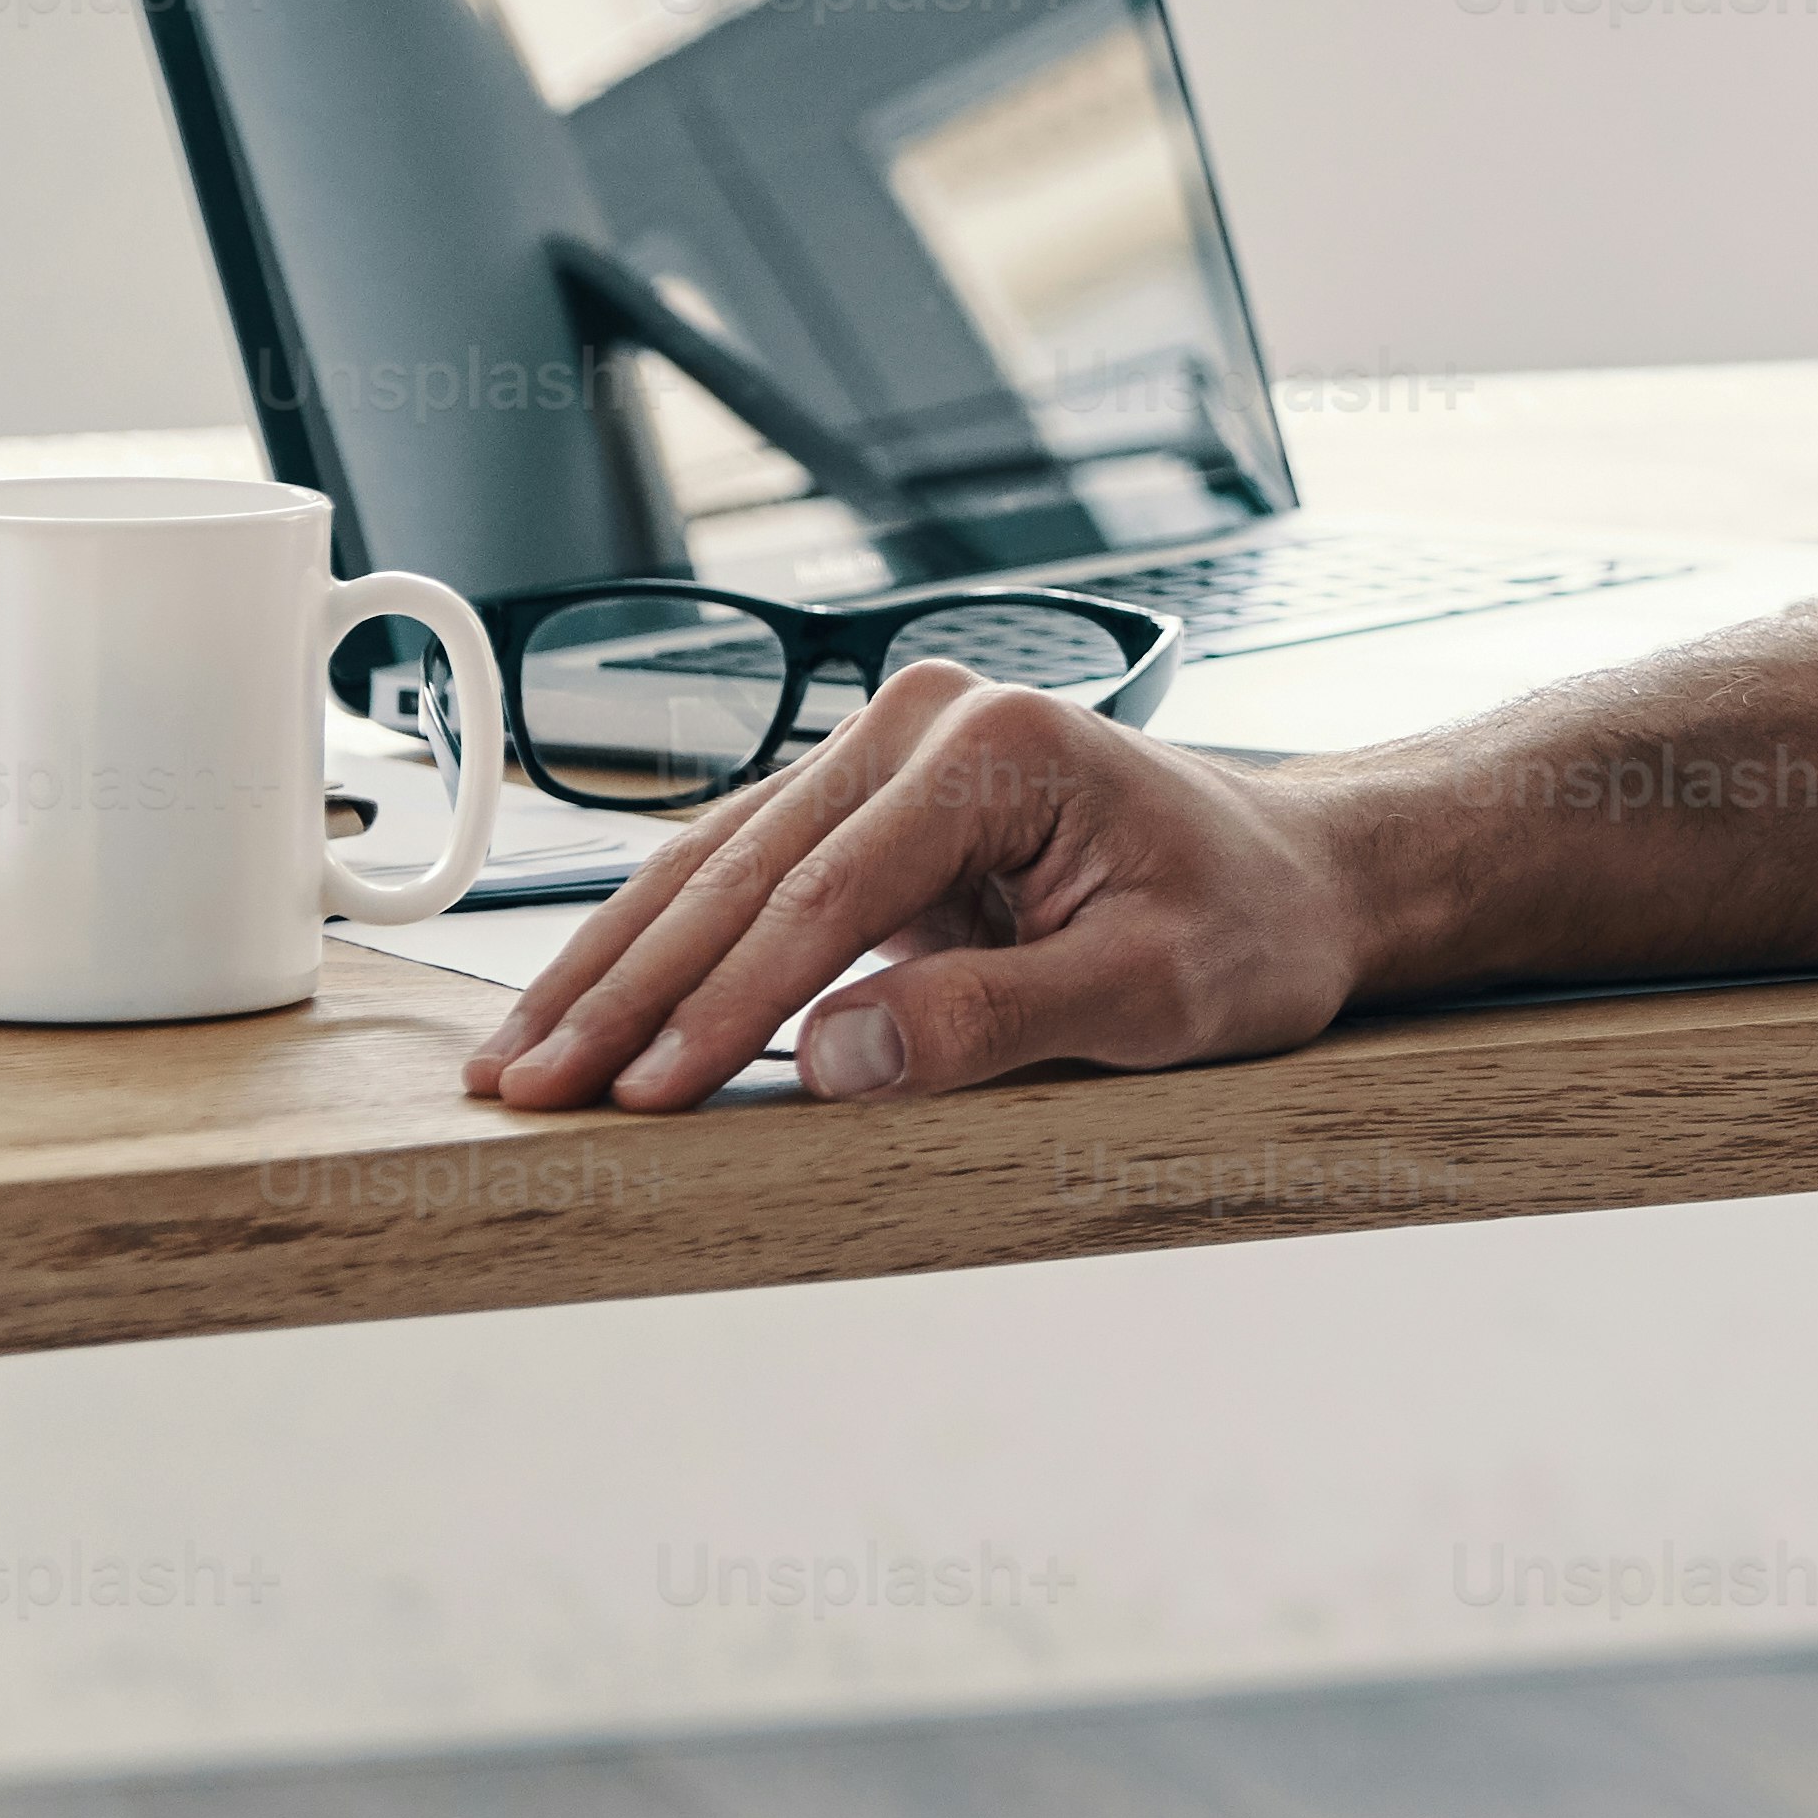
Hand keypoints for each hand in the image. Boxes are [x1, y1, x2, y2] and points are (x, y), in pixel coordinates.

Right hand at [464, 666, 1362, 1113]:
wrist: (1300, 881)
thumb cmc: (1251, 926)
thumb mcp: (1156, 990)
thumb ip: (996, 1019)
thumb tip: (835, 1057)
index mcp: (995, 743)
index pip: (825, 895)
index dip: (724, 1006)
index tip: (642, 1094)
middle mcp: (925, 723)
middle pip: (741, 871)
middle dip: (627, 991)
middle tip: (526, 1090)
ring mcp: (888, 756)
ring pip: (714, 869)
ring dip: (613, 971)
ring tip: (516, 1063)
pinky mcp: (871, 811)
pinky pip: (744, 881)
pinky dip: (664, 954)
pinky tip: (591, 1017)